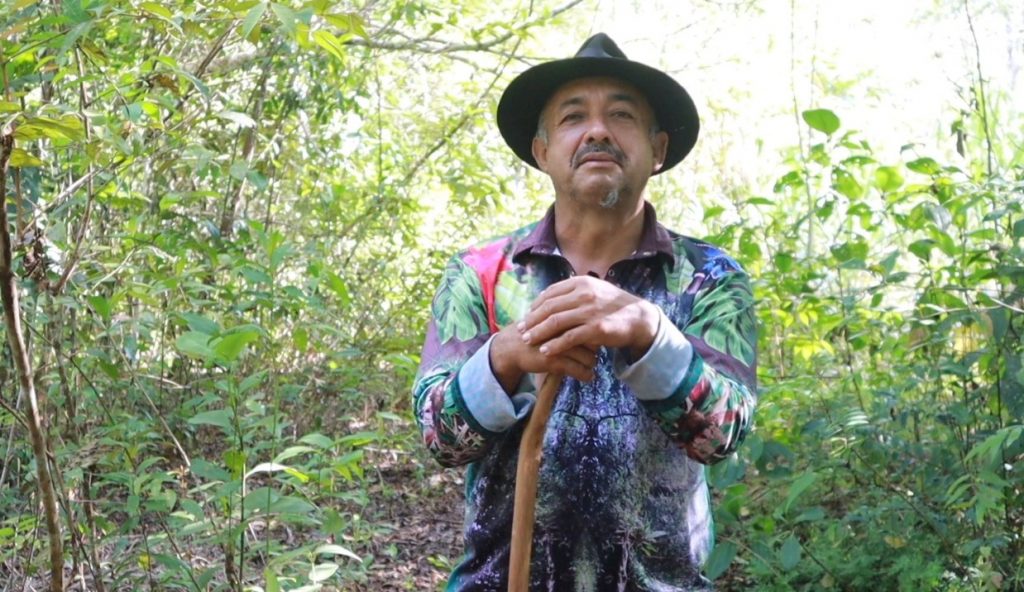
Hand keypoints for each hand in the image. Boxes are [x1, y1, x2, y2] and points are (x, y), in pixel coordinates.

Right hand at [489, 323, 597, 392]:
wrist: (512, 346)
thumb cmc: (535, 331)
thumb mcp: (551, 317)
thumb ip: (568, 317)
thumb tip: (591, 320)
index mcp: (564, 316)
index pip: (589, 324)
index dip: (596, 332)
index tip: (599, 339)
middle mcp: (563, 330)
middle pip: (592, 340)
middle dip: (597, 348)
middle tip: (598, 353)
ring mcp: (558, 345)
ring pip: (587, 356)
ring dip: (592, 362)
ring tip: (592, 365)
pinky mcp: (553, 360)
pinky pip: (577, 369)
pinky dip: (585, 374)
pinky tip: (589, 377)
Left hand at [518, 276, 658, 360]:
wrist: (640, 319)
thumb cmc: (614, 306)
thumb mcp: (595, 290)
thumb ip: (574, 292)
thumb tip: (550, 296)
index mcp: (582, 282)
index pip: (550, 293)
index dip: (535, 305)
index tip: (527, 315)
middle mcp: (584, 294)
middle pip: (549, 307)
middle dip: (532, 320)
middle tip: (520, 329)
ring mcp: (590, 311)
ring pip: (555, 322)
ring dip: (538, 332)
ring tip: (527, 340)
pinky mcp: (596, 328)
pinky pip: (569, 338)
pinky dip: (554, 345)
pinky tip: (545, 350)